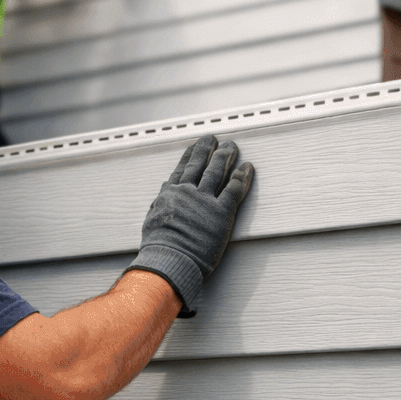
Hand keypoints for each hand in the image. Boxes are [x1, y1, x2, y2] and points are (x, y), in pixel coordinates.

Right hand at [127, 135, 253, 315]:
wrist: (170, 260)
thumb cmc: (160, 248)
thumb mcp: (153, 221)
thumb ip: (160, 206)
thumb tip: (162, 197)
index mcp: (170, 195)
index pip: (182, 169)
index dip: (190, 156)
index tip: (194, 146)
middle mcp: (187, 193)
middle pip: (200, 165)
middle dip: (208, 149)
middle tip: (215, 139)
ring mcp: (205, 201)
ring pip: (217, 172)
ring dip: (226, 157)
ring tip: (232, 147)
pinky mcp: (221, 212)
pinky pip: (234, 189)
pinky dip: (242, 177)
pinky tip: (247, 168)